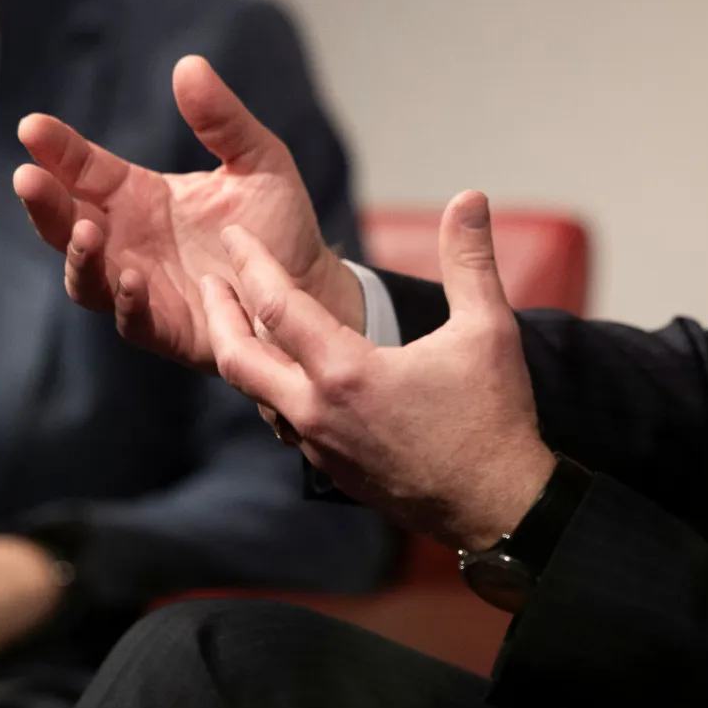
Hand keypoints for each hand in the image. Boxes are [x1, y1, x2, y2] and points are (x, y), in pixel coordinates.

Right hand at [12, 54, 362, 368]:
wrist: (311, 286)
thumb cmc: (276, 223)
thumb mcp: (259, 160)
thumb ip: (223, 120)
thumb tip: (189, 64)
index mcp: (138, 197)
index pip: (84, 170)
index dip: (57, 149)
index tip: (32, 126)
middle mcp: (128, 242)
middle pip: (66, 224)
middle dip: (44, 203)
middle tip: (28, 179)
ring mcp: (142, 289)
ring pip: (86, 278)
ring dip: (79, 257)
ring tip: (86, 232)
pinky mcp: (168, 329)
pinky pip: (133, 321)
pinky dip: (127, 302)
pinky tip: (133, 280)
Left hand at [203, 191, 554, 549]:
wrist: (498, 510)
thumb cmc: (492, 419)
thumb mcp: (488, 330)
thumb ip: (470, 259)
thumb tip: (470, 197)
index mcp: (345, 373)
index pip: (276, 306)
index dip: (251, 263)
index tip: (232, 235)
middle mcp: (316, 413)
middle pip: (236, 358)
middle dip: (218, 313)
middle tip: (208, 281)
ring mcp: (319, 448)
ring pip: (258, 395)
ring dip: (244, 355)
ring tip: (243, 322)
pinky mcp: (331, 470)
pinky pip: (285, 421)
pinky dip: (274, 388)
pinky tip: (288, 374)